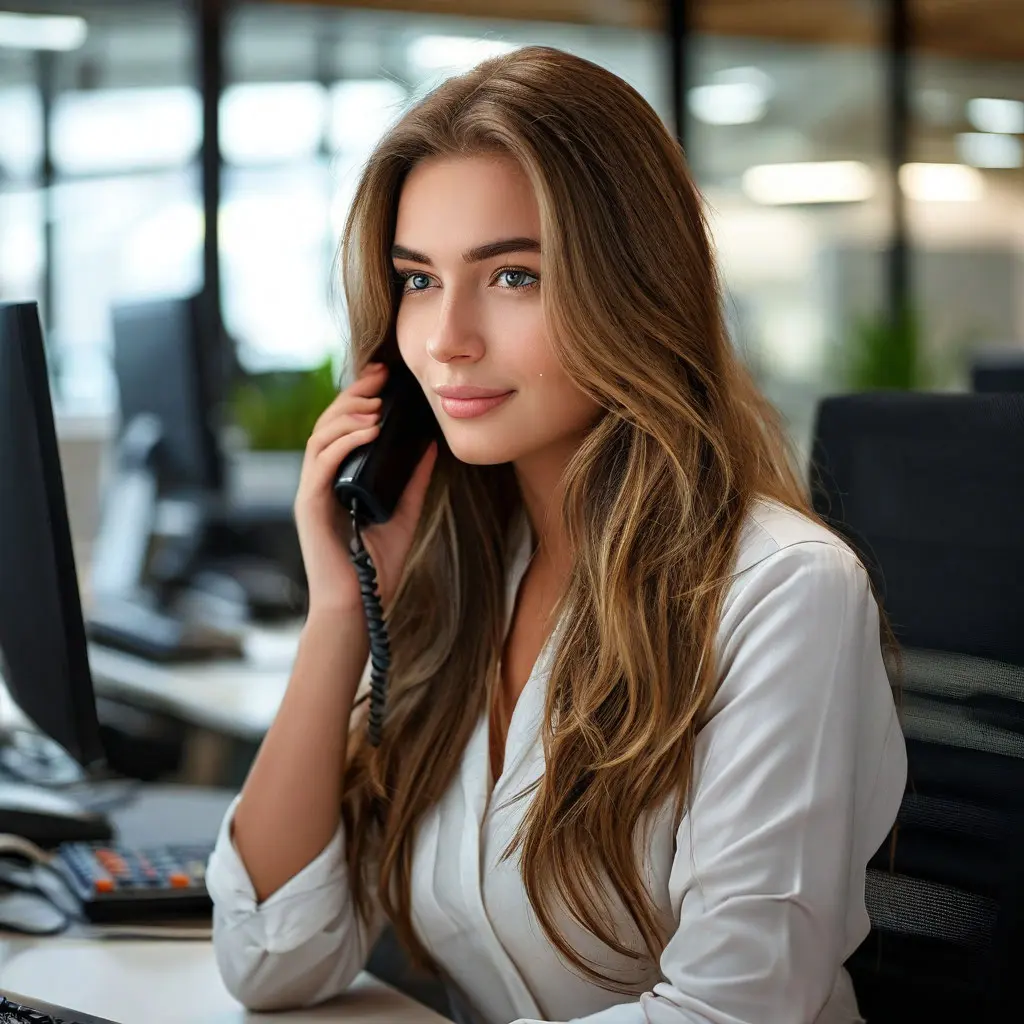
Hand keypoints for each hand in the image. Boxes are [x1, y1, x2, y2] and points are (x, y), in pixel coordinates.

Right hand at [293, 362, 437, 618]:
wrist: (361, 607)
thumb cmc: (377, 566)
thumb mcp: (406, 513)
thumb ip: (416, 481)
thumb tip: (432, 447)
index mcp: (338, 479)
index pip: (342, 428)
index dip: (359, 398)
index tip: (384, 378)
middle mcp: (320, 481)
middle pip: (328, 424)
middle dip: (354, 396)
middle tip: (380, 377)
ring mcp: (311, 492)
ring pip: (321, 437)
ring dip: (349, 415)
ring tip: (378, 405)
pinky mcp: (310, 507)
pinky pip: (322, 464)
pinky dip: (345, 443)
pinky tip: (369, 431)